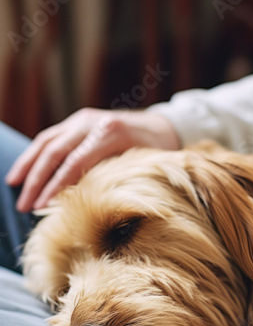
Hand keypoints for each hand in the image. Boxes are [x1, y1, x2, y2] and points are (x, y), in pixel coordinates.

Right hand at [5, 108, 180, 211]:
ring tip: (14, 186)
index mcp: (109, 133)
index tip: (41, 207)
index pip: (74, 163)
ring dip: (28, 165)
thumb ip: (115, 179)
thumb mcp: (143, 167)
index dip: (55, 186)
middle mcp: (91, 122)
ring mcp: (83, 119)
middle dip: (36, 180)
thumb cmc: (157, 152)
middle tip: (23, 206)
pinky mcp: (79, 121)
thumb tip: (88, 205)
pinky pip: (52, 136)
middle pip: (54, 151)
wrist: (164, 125)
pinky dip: (36, 154)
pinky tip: (26, 170)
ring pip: (46, 141)